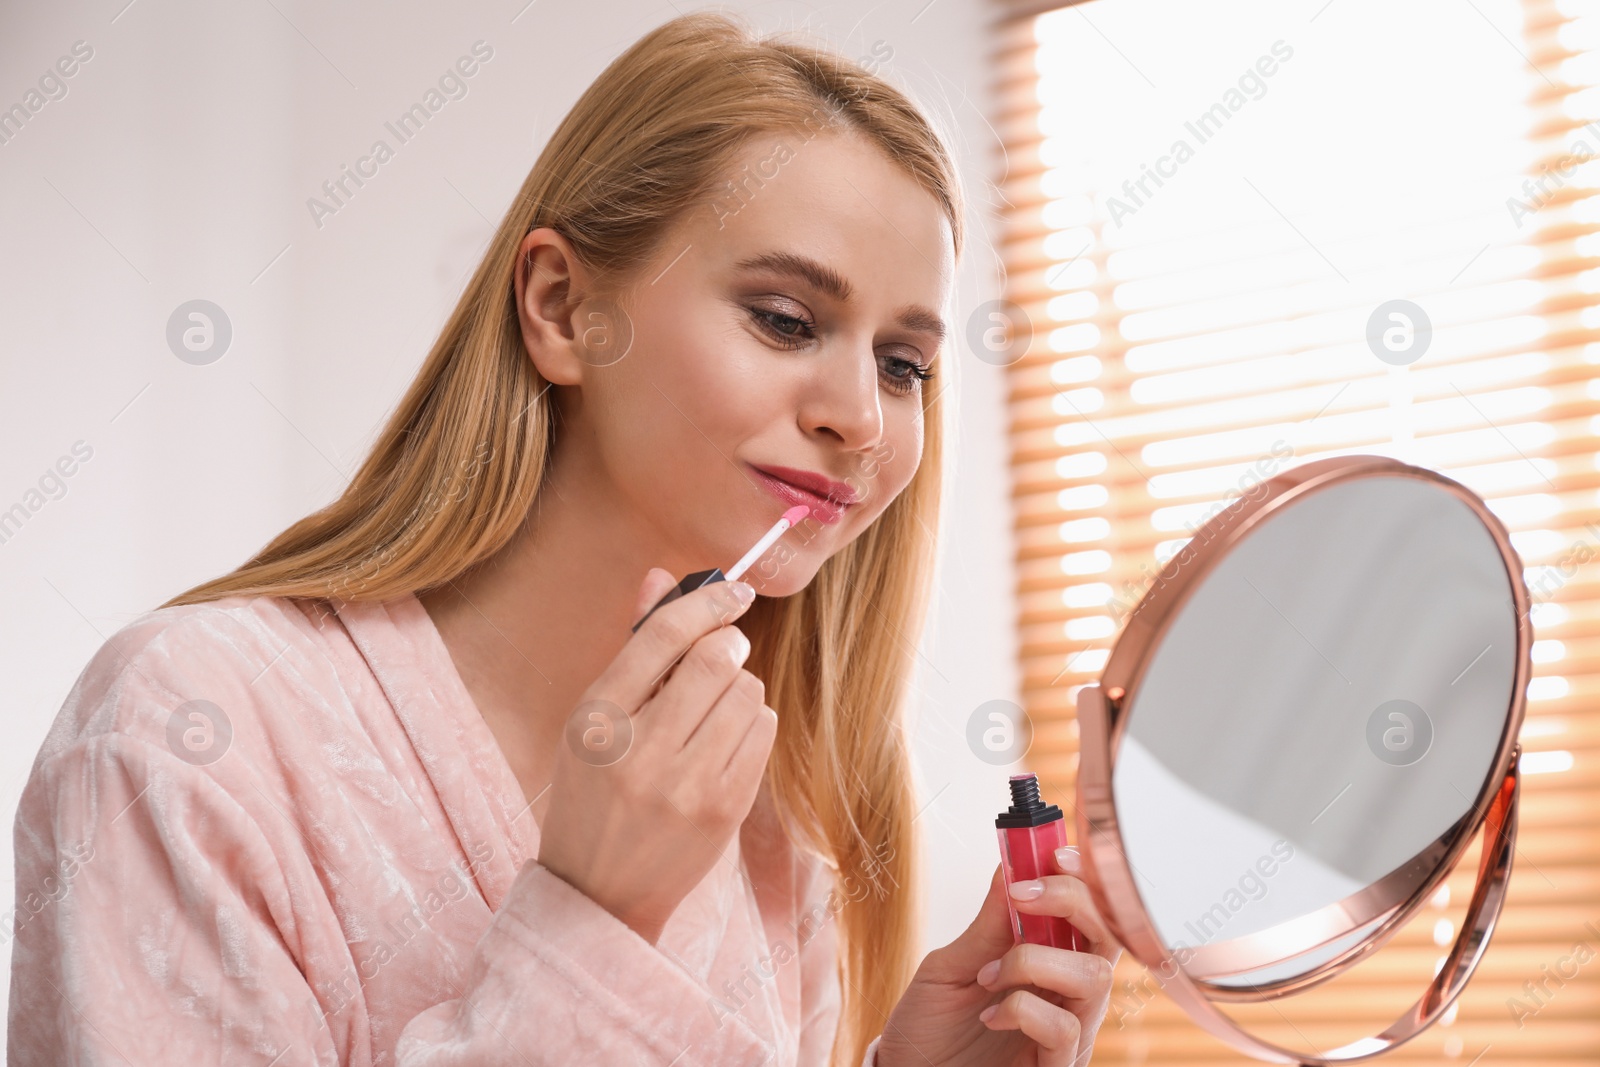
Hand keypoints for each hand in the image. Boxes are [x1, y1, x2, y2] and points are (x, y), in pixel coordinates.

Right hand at [536, 568, 777, 943]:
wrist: (599, 893)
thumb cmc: (593, 793)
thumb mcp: (592, 721)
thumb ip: (632, 649)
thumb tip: (662, 577)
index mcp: (596, 720)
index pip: (662, 636)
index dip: (706, 601)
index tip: (733, 591)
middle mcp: (639, 751)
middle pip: (715, 659)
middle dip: (728, 646)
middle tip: (721, 654)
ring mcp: (685, 785)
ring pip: (748, 693)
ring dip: (739, 689)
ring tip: (712, 712)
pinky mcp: (723, 810)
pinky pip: (762, 732)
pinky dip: (752, 724)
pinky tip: (725, 742)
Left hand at [877, 849, 1120, 1066]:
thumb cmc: (928, 1033)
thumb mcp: (950, 967)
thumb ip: (988, 924)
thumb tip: (1011, 865)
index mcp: (1047, 964)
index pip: (1089, 913)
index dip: (1083, 878)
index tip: (1054, 853)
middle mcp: (1066, 996)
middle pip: (1109, 935)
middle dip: (1074, 900)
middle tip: (1023, 895)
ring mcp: (1067, 1034)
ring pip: (1095, 977)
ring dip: (1035, 960)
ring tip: (990, 975)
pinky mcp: (1058, 1066)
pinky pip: (1065, 1028)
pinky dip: (1024, 1008)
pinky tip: (992, 1015)